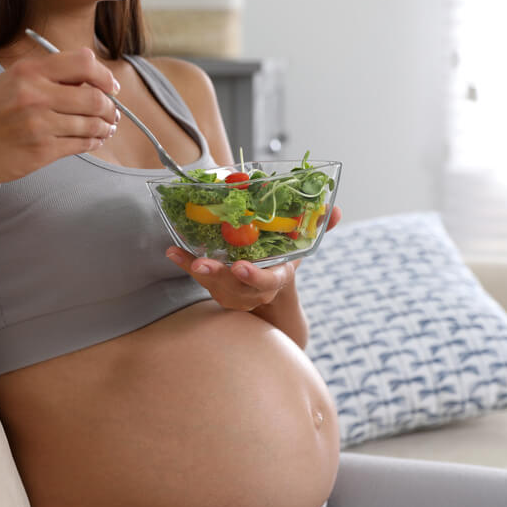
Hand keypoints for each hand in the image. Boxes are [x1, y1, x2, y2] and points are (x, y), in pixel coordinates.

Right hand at [0, 48, 120, 185]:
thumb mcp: (11, 81)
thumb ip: (48, 76)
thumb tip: (91, 75)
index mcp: (28, 71)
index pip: (84, 63)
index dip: (104, 76)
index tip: (110, 86)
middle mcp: (36, 95)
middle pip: (95, 97)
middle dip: (110, 107)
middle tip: (112, 112)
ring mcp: (39, 125)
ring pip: (92, 124)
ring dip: (105, 127)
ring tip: (106, 127)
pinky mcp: (41, 151)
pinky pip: (81, 144)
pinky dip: (94, 142)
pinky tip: (94, 140)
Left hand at [165, 205, 341, 310]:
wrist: (271, 295)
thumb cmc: (283, 262)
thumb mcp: (302, 245)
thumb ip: (317, 227)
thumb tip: (334, 210)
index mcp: (277, 277)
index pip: (268, 281)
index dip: (254, 276)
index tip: (240, 267)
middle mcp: (254, 290)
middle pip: (236, 286)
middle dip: (219, 275)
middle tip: (203, 264)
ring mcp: (234, 293)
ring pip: (215, 285)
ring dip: (197, 270)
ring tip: (182, 254)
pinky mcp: (216, 289)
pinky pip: (199, 278)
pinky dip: (185, 264)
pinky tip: (171, 250)